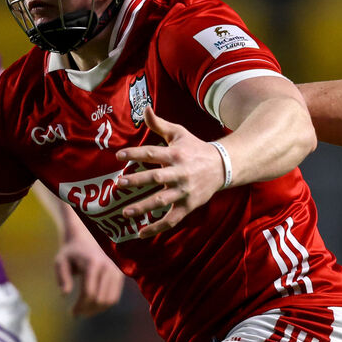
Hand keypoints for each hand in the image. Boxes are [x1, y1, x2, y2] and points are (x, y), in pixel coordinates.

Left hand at [54, 228, 124, 316]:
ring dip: (96, 310)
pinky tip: (92, 306)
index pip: (89, 292)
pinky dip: (104, 306)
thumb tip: (65, 294)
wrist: (86, 241)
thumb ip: (62, 277)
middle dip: (87, 310)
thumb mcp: (60, 262)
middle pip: (100, 298)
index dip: (80, 306)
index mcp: (93, 263)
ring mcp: (116, 271)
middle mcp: (107, 267)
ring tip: (84, 312)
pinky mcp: (120, 275)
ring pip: (110, 301)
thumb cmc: (70, 254)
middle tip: (76, 314)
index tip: (72, 313)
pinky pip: (114, 298)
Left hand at [116, 107, 228, 237]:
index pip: (152, 153)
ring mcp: (184, 191)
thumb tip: (145, 109)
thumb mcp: (179, 133)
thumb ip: (159, 124)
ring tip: (125, 212)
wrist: (223, 166)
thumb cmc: (195, 148)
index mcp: (176, 154)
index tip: (118, 156)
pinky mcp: (189, 206)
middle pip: (156, 178)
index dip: (135, 153)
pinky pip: (172, 219)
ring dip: (144, 207)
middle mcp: (180, 173)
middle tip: (119, 184)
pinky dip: (157, 227)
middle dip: (137, 181)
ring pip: (162, 201)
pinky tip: (141, 232)